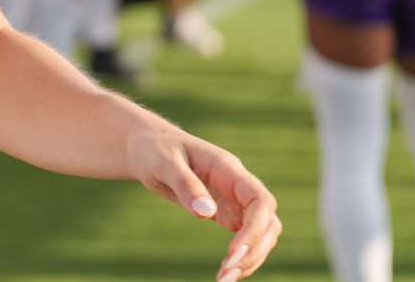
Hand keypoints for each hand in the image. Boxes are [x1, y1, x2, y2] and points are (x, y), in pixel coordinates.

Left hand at [127, 125, 279, 279]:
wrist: (146, 147)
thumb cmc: (154, 148)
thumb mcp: (163, 162)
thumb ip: (185, 184)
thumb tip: (207, 214)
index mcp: (228, 169)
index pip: (260, 200)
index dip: (255, 228)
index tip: (234, 250)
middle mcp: (237, 186)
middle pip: (268, 222)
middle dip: (254, 250)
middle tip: (227, 273)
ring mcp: (234, 200)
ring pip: (261, 234)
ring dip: (250, 259)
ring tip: (225, 279)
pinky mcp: (226, 212)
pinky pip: (245, 238)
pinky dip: (240, 257)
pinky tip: (225, 272)